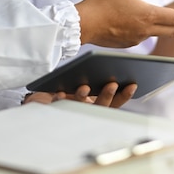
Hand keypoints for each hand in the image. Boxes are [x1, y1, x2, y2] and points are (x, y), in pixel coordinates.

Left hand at [23, 83, 137, 107]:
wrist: (40, 95)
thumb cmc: (67, 84)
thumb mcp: (85, 76)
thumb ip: (97, 73)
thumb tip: (113, 62)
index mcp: (97, 102)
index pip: (115, 101)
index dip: (124, 95)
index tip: (133, 84)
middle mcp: (87, 109)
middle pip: (100, 106)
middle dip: (107, 96)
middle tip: (111, 83)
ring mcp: (72, 110)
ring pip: (80, 107)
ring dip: (82, 97)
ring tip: (84, 87)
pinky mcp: (55, 109)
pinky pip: (59, 106)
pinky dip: (60, 99)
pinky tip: (60, 91)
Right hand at [75, 0, 173, 47]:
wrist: (82, 24)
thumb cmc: (101, 0)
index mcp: (148, 14)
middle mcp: (145, 30)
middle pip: (173, 31)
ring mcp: (136, 39)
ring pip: (158, 34)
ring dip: (171, 32)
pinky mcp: (126, 44)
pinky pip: (142, 37)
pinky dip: (150, 33)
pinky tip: (148, 28)